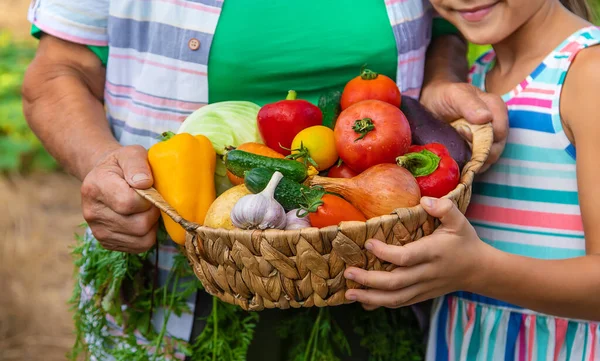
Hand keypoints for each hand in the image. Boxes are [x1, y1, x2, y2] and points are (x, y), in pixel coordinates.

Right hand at [81, 145, 159, 252]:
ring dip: (152, 225)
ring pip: (142, 239)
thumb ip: (137, 164)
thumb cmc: (122, 165)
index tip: (150, 188)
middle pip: (138, 225)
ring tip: (146, 209)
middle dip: (153, 212)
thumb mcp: (131, 154)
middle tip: (152, 200)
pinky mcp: (107, 243)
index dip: (148, 198)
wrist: (105, 177)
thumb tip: (144, 184)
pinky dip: (147, 235)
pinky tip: (141, 219)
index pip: (128, 203)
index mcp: (95, 186)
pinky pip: (139, 247)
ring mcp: (98, 230)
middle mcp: (92, 212)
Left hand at [344, 197, 488, 308]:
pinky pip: (399, 303)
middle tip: (349, 272)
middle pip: (395, 282)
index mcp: (433, 253)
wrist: (479, 270)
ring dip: (370, 297)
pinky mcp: (421, 295)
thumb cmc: (465, 241)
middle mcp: (427, 273)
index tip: (368, 243)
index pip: (406, 257)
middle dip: (369, 280)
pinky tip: (363, 301)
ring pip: (395, 298)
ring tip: (348, 292)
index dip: (386, 252)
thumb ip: (444, 208)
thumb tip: (424, 200)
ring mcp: (423, 288)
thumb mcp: (459, 221)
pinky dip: (379, 304)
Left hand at [420, 82, 507, 172]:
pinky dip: (469, 165)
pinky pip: (479, 164)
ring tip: (456, 153)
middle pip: (496, 148)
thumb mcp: (454, 94)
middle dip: (477, 152)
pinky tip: (458, 161)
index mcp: (495, 108)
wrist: (432, 104)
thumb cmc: (445, 96)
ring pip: (488, 159)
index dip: (484, 138)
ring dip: (472, 160)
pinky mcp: (478, 150)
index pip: (500, 131)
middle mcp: (496, 124)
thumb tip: (486, 117)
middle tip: (457, 146)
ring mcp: (488, 139)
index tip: (463, 134)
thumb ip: (469, 103)